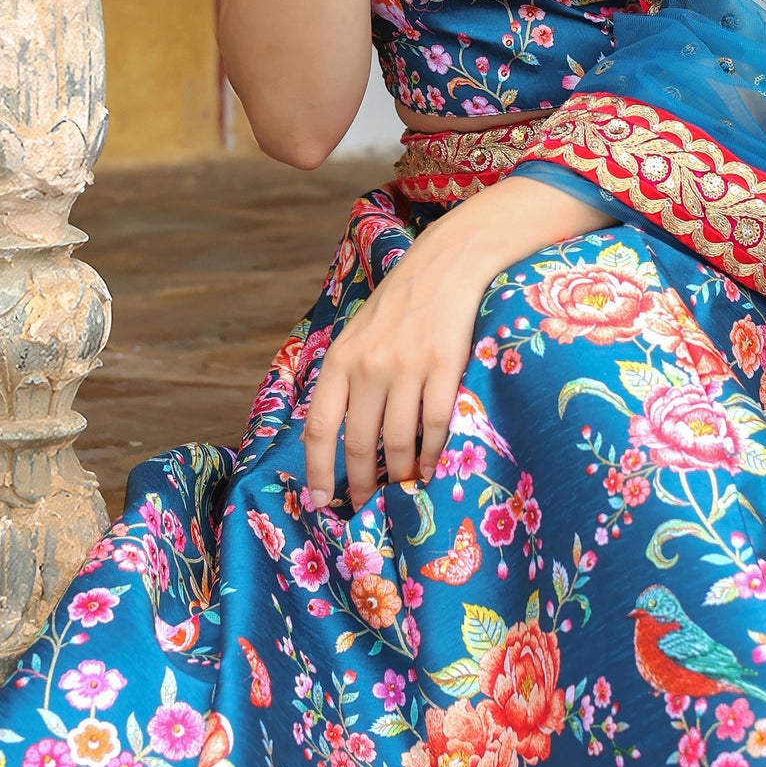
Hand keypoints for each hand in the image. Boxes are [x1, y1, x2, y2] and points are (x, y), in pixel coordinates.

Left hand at [302, 214, 487, 511]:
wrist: (447, 264)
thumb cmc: (400, 303)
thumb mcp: (358, 334)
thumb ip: (346, 378)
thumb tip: (337, 436)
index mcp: (340, 359)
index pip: (320, 427)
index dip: (318, 470)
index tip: (321, 500)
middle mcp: (369, 366)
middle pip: (358, 443)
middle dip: (362, 482)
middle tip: (369, 502)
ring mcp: (408, 367)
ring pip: (398, 441)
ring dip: (400, 473)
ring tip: (404, 484)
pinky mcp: (445, 366)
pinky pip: (435, 425)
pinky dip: (432, 453)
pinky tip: (431, 463)